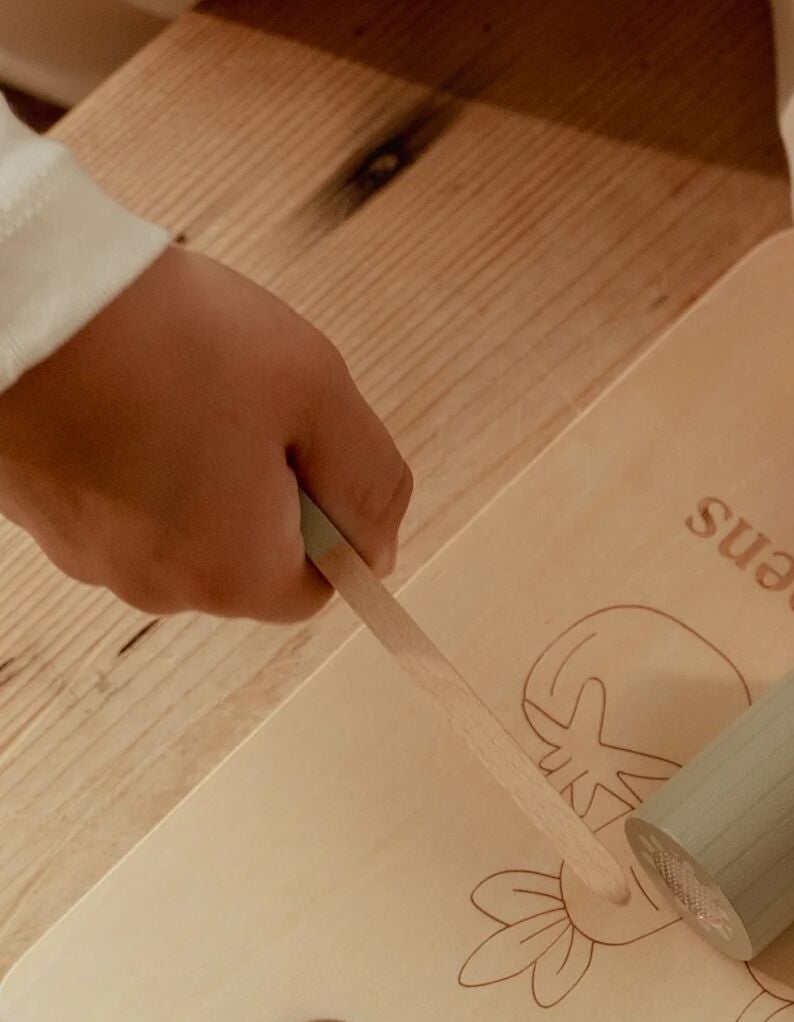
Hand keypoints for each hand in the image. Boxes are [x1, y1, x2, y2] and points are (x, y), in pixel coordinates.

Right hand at [0, 246, 409, 621]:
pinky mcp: (34, 512)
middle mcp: (157, 585)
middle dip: (258, 489)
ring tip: (169, 388)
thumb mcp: (317, 392)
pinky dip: (127, 454)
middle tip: (236, 403)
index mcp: (234, 575)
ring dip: (190, 467)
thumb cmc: (163, 335)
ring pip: (175, 524)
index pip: (316, 584)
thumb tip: (382, 546)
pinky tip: (119, 390)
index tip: (306, 447)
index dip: (328, 516)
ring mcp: (85, 552)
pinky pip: (112, 496)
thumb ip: (372, 483)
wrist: (12, 289)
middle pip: (243, 556)